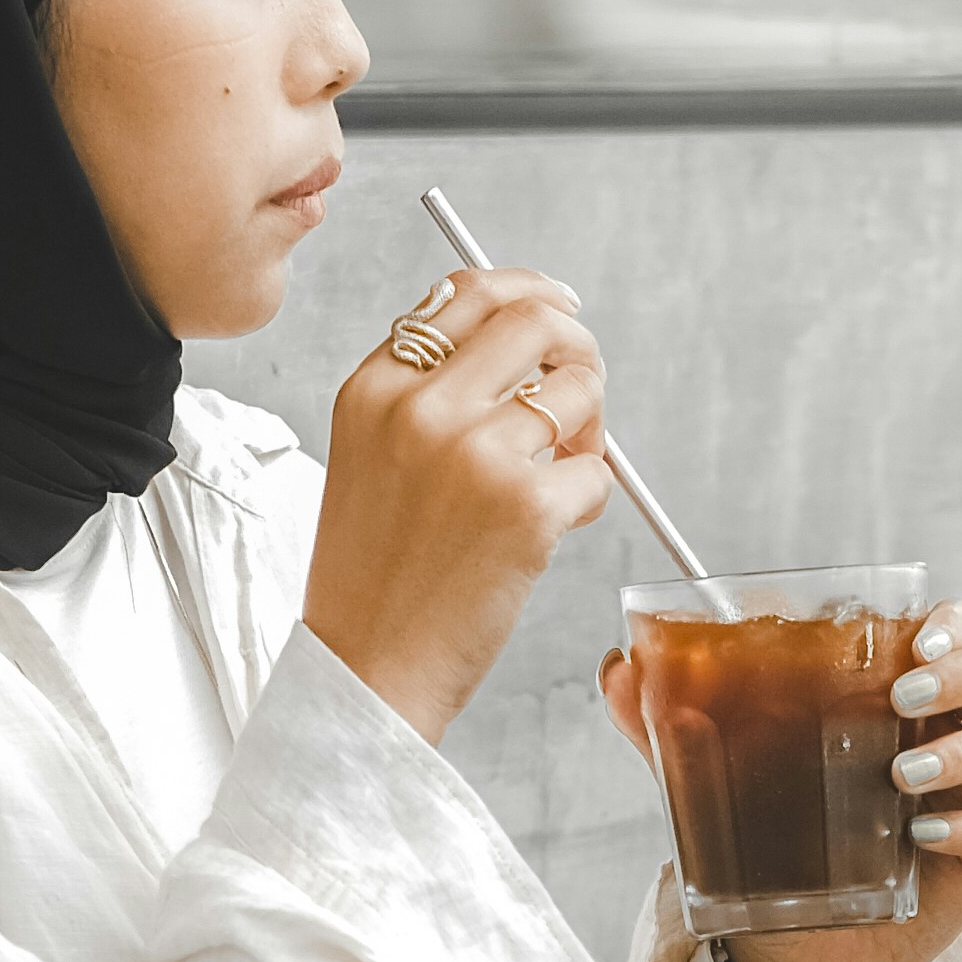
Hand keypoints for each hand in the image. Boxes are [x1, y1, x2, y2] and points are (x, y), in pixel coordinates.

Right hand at [303, 269, 611, 743]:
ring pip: (579, 389)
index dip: (527, 293)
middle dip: (578, 347)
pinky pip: (595, 469)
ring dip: (590, 427)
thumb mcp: (368, 458)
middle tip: (584, 387)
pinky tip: (554, 526)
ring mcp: (474, 454)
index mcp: (373, 388)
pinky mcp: (525, 507)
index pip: (465, 294)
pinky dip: (590, 495)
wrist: (366, 668)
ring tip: (561, 472)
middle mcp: (419, 407)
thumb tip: (522, 344)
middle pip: (533, 320)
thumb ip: (423, 396)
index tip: (559, 310)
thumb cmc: (374, 577)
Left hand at [596, 595, 961, 961]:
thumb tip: (616, 664)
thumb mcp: (718, 777)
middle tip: (905, 693)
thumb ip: (669, 722)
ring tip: (899, 773)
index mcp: (910, 695)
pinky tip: (919, 835)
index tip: (913, 636)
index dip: (956, 622)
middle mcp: (958, 732)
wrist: (788, 954)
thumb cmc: (775, 846)